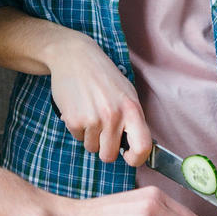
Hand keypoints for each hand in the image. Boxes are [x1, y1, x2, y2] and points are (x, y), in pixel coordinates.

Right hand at [46, 32, 152, 165]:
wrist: (74, 56)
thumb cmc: (102, 75)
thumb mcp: (126, 93)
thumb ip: (132, 119)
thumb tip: (136, 147)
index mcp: (132, 109)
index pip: (142, 147)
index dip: (136, 159)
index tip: (128, 157)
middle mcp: (114, 116)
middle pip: (109, 155)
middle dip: (104, 148)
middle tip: (102, 131)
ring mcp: (93, 119)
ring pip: (92, 148)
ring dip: (90, 136)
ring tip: (89, 112)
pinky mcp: (74, 120)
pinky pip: (77, 138)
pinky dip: (77, 128)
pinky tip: (79, 108)